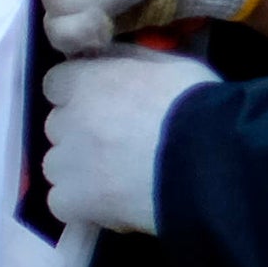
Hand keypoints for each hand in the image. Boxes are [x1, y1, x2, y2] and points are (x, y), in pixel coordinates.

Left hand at [40, 49, 212, 234]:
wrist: (211, 161)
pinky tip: (111, 205)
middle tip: (117, 145)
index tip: (103, 105)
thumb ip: (129, 61)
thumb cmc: (197, 106)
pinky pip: (61, 203)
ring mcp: (68, 161)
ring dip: (78, 171)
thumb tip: (110, 60)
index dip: (79, 94)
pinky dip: (81, 206)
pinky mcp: (74, 201)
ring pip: (56, 166)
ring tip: (117, 180)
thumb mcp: (167, 64)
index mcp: (88, 79)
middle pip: (58, 126)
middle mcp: (69, 118)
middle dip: (80, 133)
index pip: (56, 83)